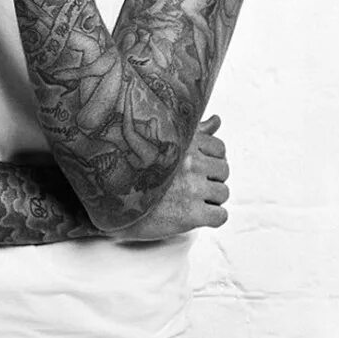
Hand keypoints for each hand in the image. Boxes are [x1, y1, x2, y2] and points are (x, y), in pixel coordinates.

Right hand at [107, 115, 229, 241]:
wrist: (115, 202)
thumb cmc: (137, 171)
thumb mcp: (162, 142)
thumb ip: (194, 131)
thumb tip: (218, 120)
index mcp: (184, 142)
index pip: (219, 147)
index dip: (211, 158)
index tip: (197, 166)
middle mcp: (191, 162)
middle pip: (223, 170)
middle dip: (211, 178)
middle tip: (192, 184)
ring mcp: (192, 188)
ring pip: (222, 193)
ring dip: (210, 198)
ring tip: (190, 199)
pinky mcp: (192, 214)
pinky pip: (220, 216)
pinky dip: (211, 217)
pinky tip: (194, 214)